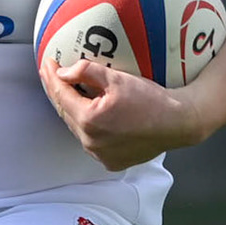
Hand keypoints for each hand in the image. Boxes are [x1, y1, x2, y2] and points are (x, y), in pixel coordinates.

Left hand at [40, 56, 207, 170]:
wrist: (178, 124)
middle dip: (58, 92)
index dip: (51, 78)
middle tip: (54, 74)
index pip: (61, 95)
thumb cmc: (151, 100)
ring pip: (77, 128)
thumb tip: (63, 73)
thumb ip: (86, 72)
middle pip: (65, 113)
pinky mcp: (111, 161)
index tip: (47, 63)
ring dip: (72, 110)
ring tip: (70, 91)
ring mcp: (100, 154)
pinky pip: (92, 140)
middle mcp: (90, 142)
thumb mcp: (118, 79)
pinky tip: (91, 112)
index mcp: (89, 120)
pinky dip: (88, 126)